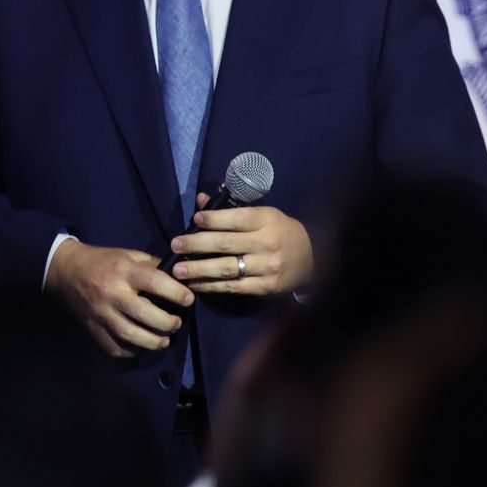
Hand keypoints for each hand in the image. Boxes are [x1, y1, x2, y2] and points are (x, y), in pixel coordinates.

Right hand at [45, 239, 192, 358]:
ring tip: (164, 340)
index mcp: (124, 271)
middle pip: (143, 314)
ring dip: (152, 342)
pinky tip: (141, 347)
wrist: (66, 272)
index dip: (176, 292)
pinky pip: (113, 347)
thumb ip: (153, 266)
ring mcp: (101, 314)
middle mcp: (112, 293)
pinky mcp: (93, 329)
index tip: (188, 300)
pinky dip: (130, 351)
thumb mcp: (130, 255)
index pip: (155, 282)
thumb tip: (180, 279)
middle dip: (167, 323)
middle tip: (176, 323)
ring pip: (129, 335)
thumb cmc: (104, 262)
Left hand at [170, 195, 312, 296]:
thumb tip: (200, 200)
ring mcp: (267, 267)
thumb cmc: (281, 232)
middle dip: (196, 244)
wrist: (311, 259)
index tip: (194, 219)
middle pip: (226, 243)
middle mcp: (267, 243)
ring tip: (178, 270)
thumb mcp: (263, 215)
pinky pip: (233, 287)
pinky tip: (195, 285)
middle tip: (175, 245)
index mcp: (267, 220)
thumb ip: (232, 210)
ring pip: (226, 267)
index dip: (213, 219)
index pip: (236, 218)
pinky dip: (211, 286)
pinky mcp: (265, 287)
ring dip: (198, 269)